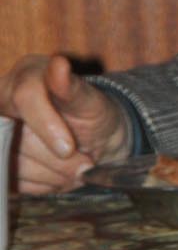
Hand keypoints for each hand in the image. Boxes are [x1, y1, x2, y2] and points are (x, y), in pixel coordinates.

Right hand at [0, 54, 131, 192]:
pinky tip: (59, 172)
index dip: (46, 126)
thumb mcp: (91, 100)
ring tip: (73, 163)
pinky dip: (44, 184)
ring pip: (15, 167)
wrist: (97, 141)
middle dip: (56, 159)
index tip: (69, 147)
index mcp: (25, 77)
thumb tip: (59, 65)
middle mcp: (4, 104)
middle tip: (84, 159)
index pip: (24, 98)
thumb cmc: (93, 114)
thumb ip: (72, 88)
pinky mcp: (1, 163)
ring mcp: (0, 135)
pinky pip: (15, 184)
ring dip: (53, 174)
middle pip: (18, 141)